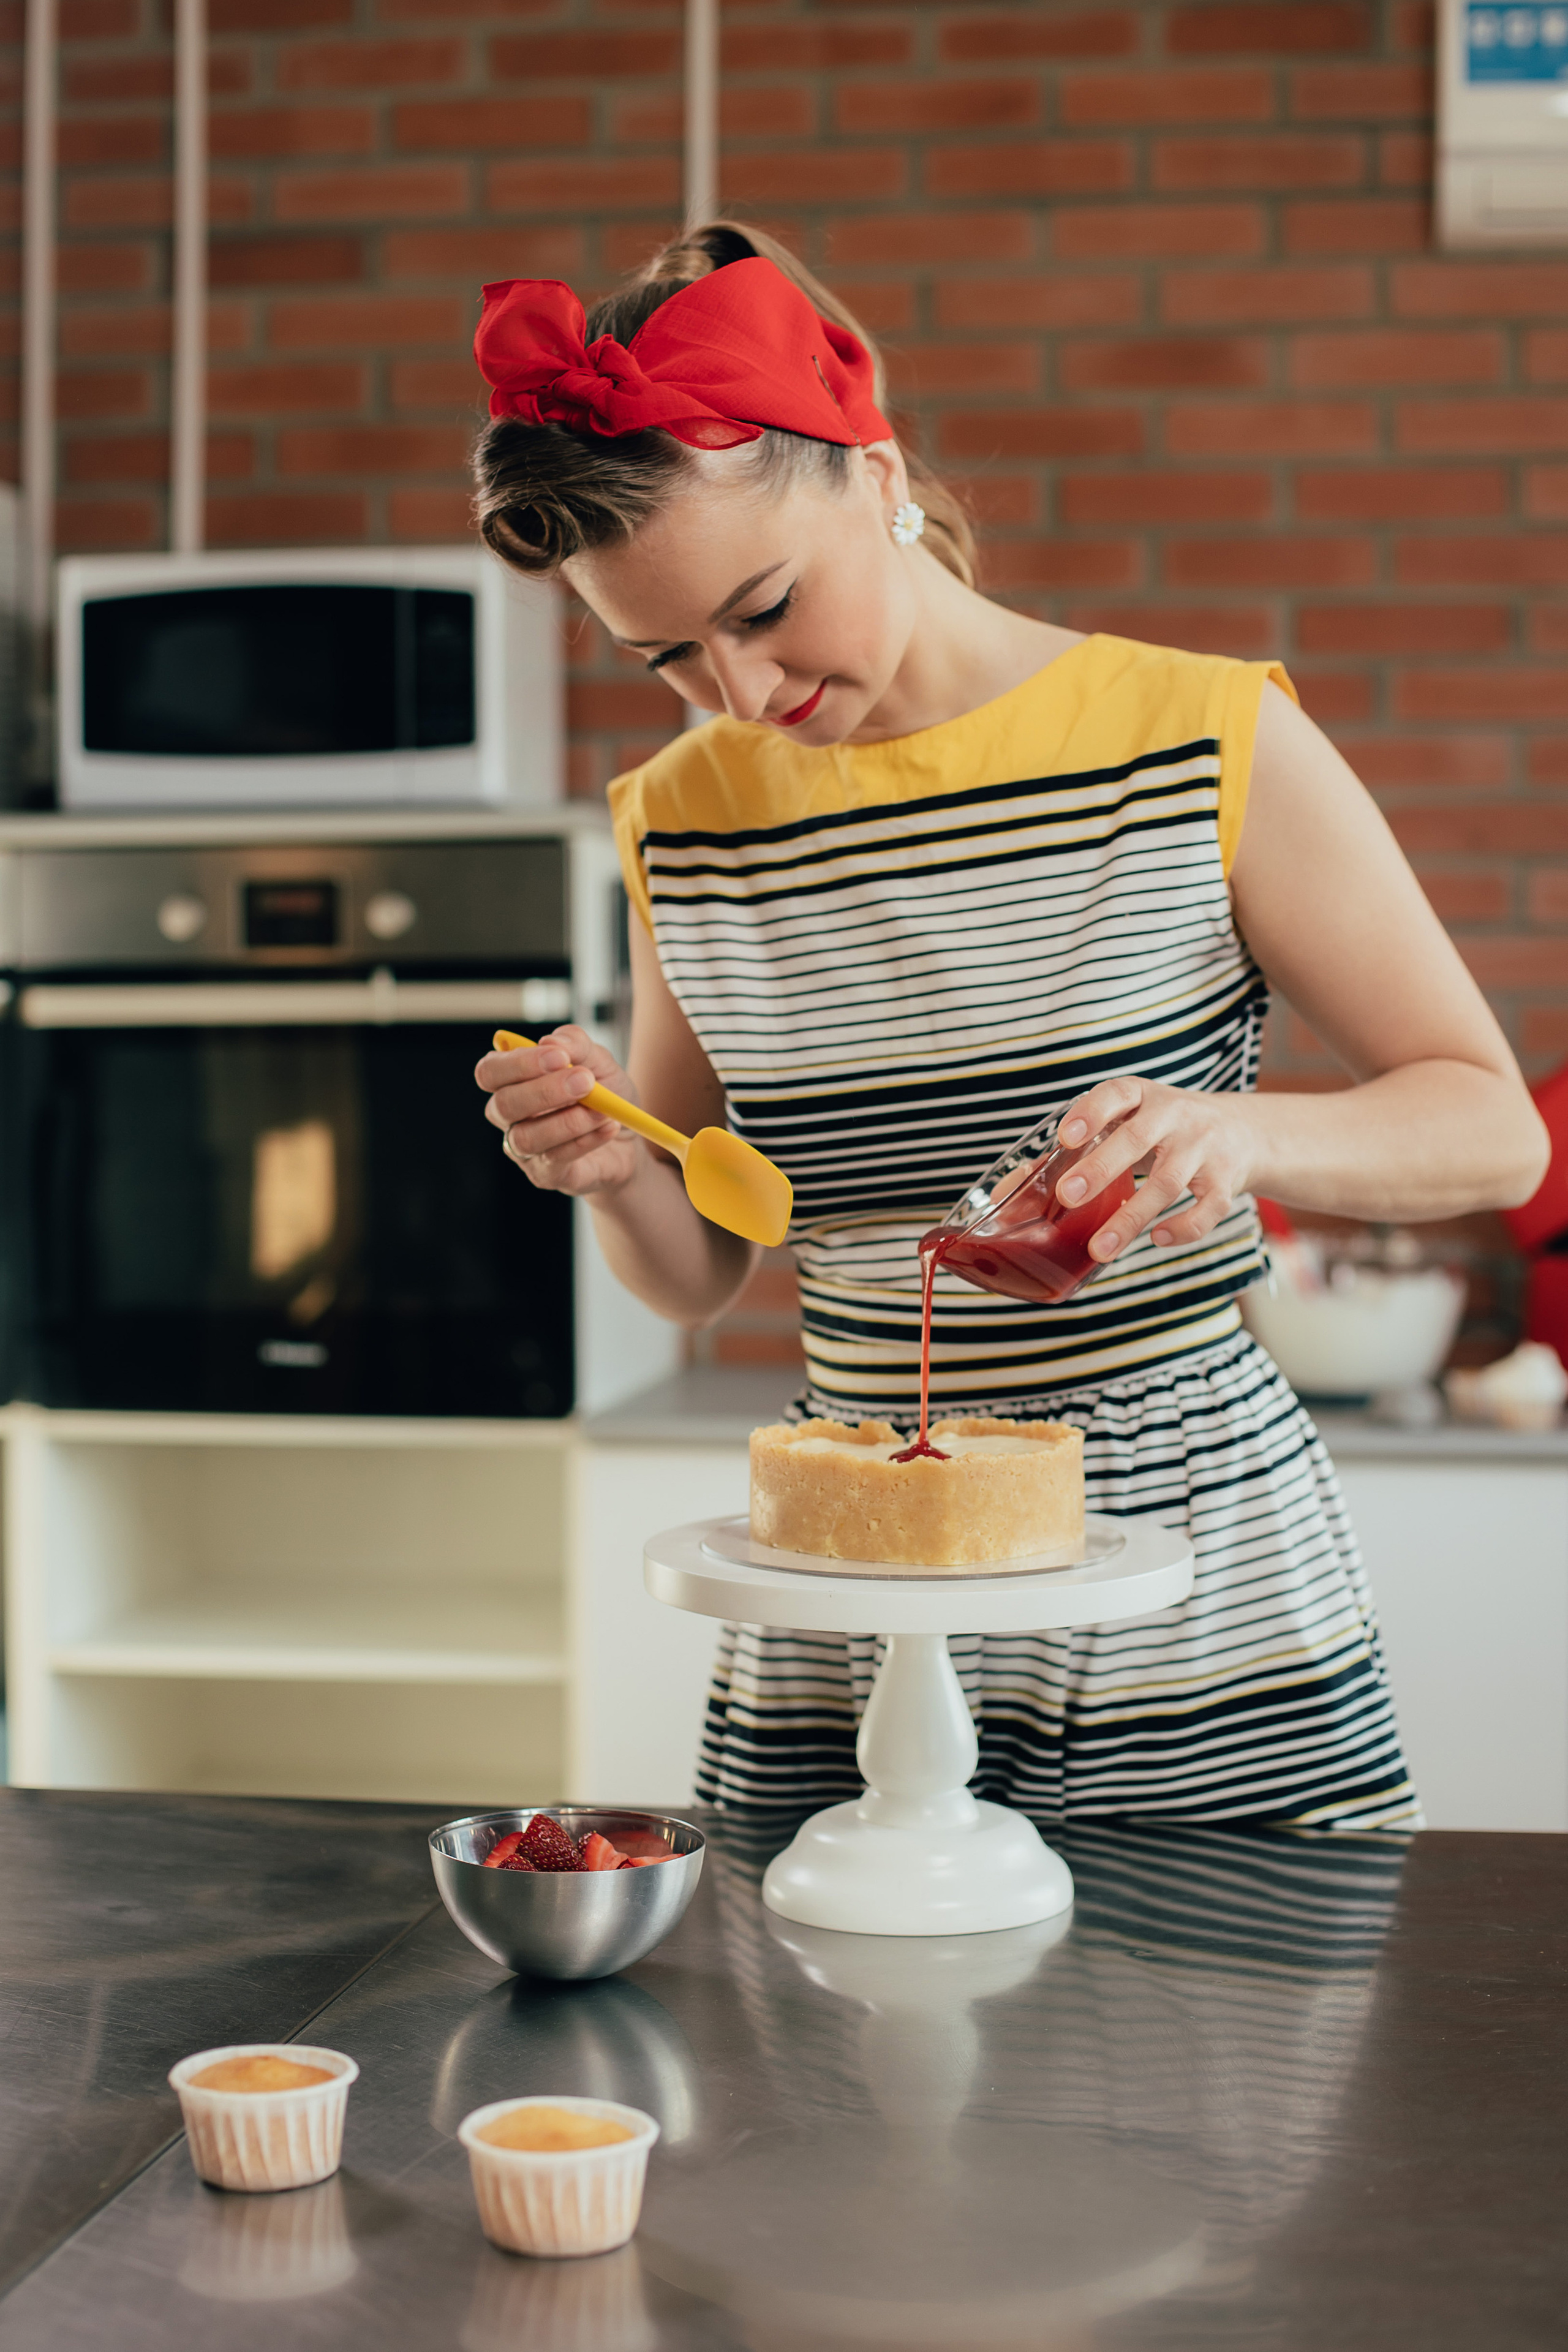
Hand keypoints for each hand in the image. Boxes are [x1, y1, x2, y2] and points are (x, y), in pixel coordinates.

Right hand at [475, 1026, 641, 1199]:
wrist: (629, 1137)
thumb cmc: (604, 1095)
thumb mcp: (599, 1062)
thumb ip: (577, 1045)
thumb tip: (552, 1040)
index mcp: (512, 1081)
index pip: (490, 1072)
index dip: (518, 1063)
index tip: (559, 1056)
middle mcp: (509, 1116)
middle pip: (503, 1105)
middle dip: (545, 1091)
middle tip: (586, 1080)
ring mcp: (523, 1150)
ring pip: (527, 1137)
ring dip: (569, 1121)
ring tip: (603, 1110)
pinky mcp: (545, 1175)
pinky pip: (556, 1159)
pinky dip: (586, 1140)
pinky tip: (609, 1127)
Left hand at [1054, 1078, 1257, 1260]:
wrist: (1240, 1131)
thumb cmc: (1164, 1129)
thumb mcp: (1133, 1117)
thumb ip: (1089, 1142)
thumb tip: (1018, 1186)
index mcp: (1145, 1096)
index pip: (1117, 1094)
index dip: (1091, 1113)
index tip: (1065, 1137)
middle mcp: (1177, 1116)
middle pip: (1138, 1140)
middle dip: (1101, 1168)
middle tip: (1068, 1195)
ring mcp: (1204, 1148)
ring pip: (1168, 1183)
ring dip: (1131, 1218)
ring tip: (1099, 1248)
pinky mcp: (1226, 1180)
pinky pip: (1209, 1208)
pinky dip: (1183, 1228)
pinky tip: (1157, 1238)